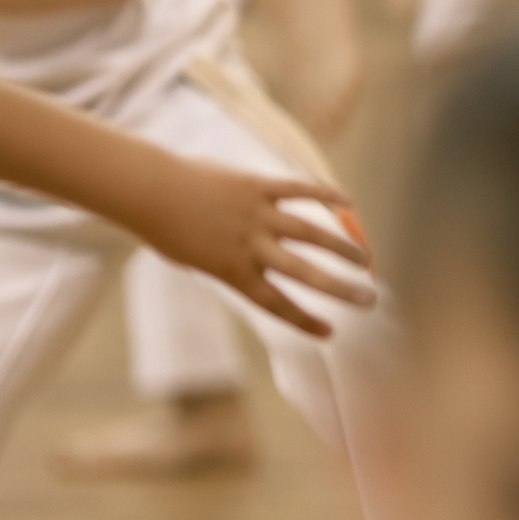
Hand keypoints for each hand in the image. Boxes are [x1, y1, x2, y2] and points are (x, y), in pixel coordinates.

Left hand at [139, 161, 375, 338]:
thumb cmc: (166, 228)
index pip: (276, 303)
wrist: (149, 192)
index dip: (304, 320)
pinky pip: (299, 190)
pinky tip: (349, 202)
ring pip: (311, 233)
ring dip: (342, 247)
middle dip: (340, 288)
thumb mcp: (195, 259)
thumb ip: (228, 263)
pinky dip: (326, 195)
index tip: (330, 332)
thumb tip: (252, 265)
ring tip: (366, 259)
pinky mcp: (258, 186)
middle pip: (304, 273)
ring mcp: (257, 215)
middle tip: (369, 299)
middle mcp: (250, 246)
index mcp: (233, 271)